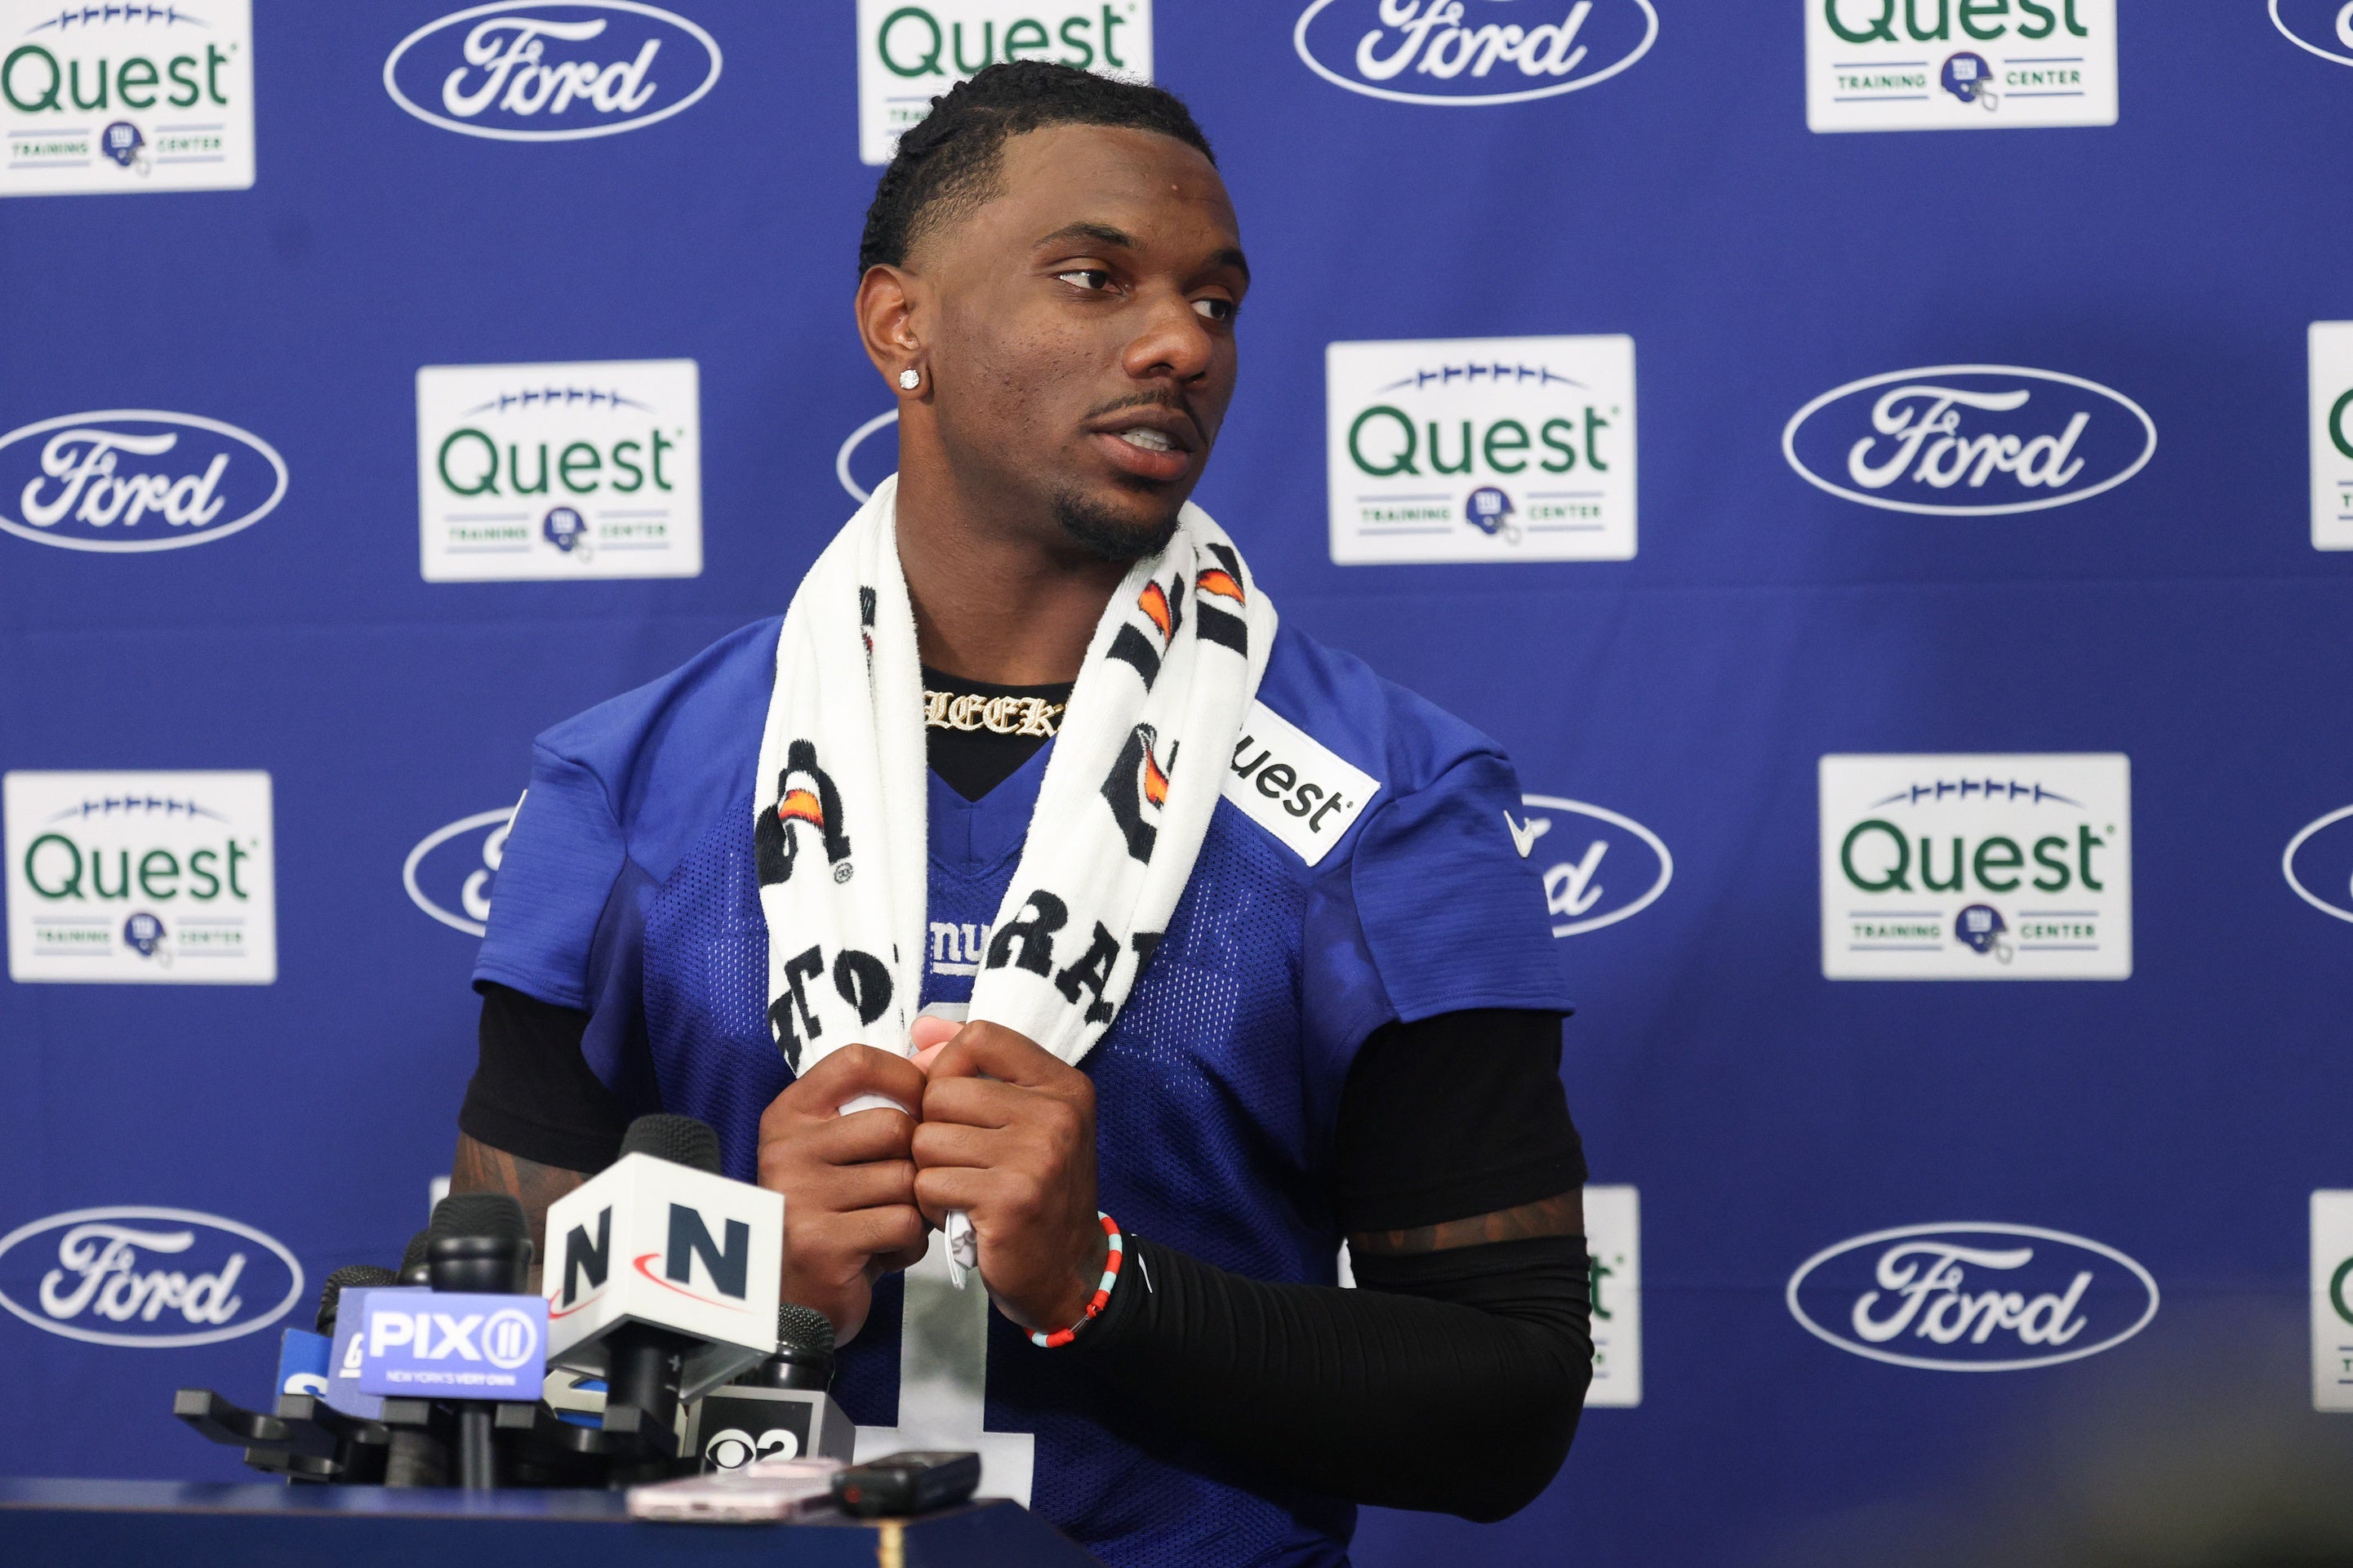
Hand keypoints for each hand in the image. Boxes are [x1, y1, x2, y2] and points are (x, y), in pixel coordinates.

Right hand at [756, 1044, 930, 1343]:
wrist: (796, 1300)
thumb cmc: (833, 1214)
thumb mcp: (839, 1150)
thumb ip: (876, 1105)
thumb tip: (937, 1052)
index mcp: (789, 1115)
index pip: (856, 1061)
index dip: (905, 1075)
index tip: (924, 1102)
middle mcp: (786, 1149)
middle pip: (895, 1126)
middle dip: (916, 1162)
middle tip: (904, 1189)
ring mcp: (799, 1196)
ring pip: (905, 1180)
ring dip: (915, 1208)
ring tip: (889, 1223)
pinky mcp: (821, 1243)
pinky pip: (904, 1225)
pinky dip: (908, 1244)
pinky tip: (884, 1251)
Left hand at [911, 1022, 1106, 1334]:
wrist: (1065, 1271)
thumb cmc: (1033, 1188)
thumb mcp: (1023, 1119)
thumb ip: (978, 1066)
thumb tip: (922, 1026)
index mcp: (1063, 1085)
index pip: (979, 1037)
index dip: (946, 1066)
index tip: (950, 1101)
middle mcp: (1057, 1114)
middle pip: (942, 1091)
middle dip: (933, 1129)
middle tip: (960, 1161)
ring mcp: (1036, 1157)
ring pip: (927, 1139)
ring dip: (930, 1171)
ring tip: (961, 1188)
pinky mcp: (1009, 1201)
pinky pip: (928, 1183)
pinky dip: (931, 1204)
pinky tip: (958, 1214)